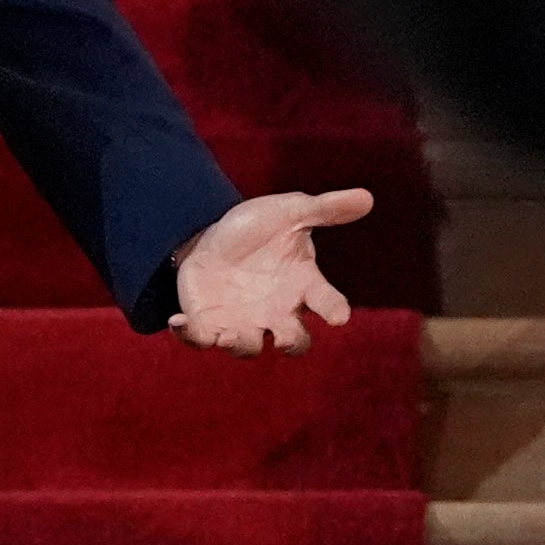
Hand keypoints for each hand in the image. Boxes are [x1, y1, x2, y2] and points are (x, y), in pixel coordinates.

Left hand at [169, 188, 370, 354]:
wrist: (213, 238)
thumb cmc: (260, 229)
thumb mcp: (290, 212)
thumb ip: (324, 209)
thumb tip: (367, 196)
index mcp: (303, 285)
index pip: (327, 302)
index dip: (335, 310)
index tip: (339, 316)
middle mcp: (278, 312)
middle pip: (293, 341)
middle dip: (289, 342)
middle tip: (282, 336)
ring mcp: (244, 322)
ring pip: (247, 347)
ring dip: (238, 344)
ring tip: (225, 337)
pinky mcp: (210, 324)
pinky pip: (200, 339)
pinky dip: (190, 335)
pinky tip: (178, 320)